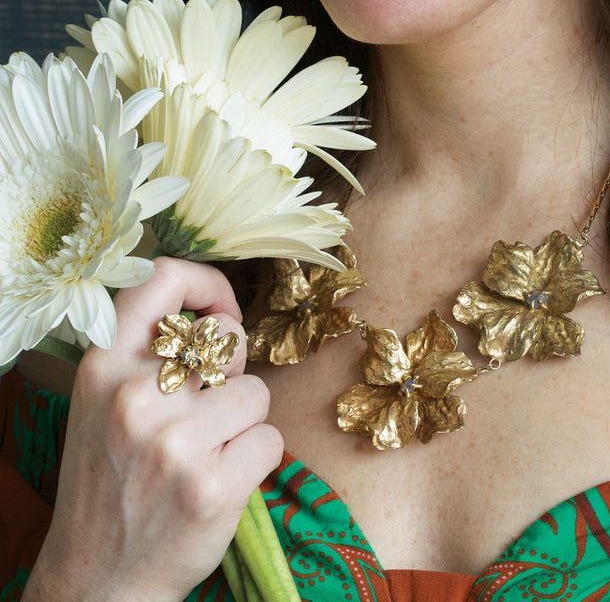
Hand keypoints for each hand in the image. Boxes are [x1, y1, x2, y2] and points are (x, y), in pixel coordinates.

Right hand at [24, 258, 282, 601]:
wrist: (97, 582)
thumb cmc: (111, 483)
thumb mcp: (104, 405)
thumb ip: (149, 356)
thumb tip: (220, 319)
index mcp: (103, 368)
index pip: (163, 280)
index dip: (207, 283)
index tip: (221, 310)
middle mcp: (134, 397)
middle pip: (228, 339)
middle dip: (231, 369)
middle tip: (205, 408)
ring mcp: (175, 443)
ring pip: (257, 392)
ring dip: (244, 422)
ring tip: (207, 453)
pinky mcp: (214, 485)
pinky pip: (271, 439)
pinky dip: (257, 459)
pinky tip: (221, 481)